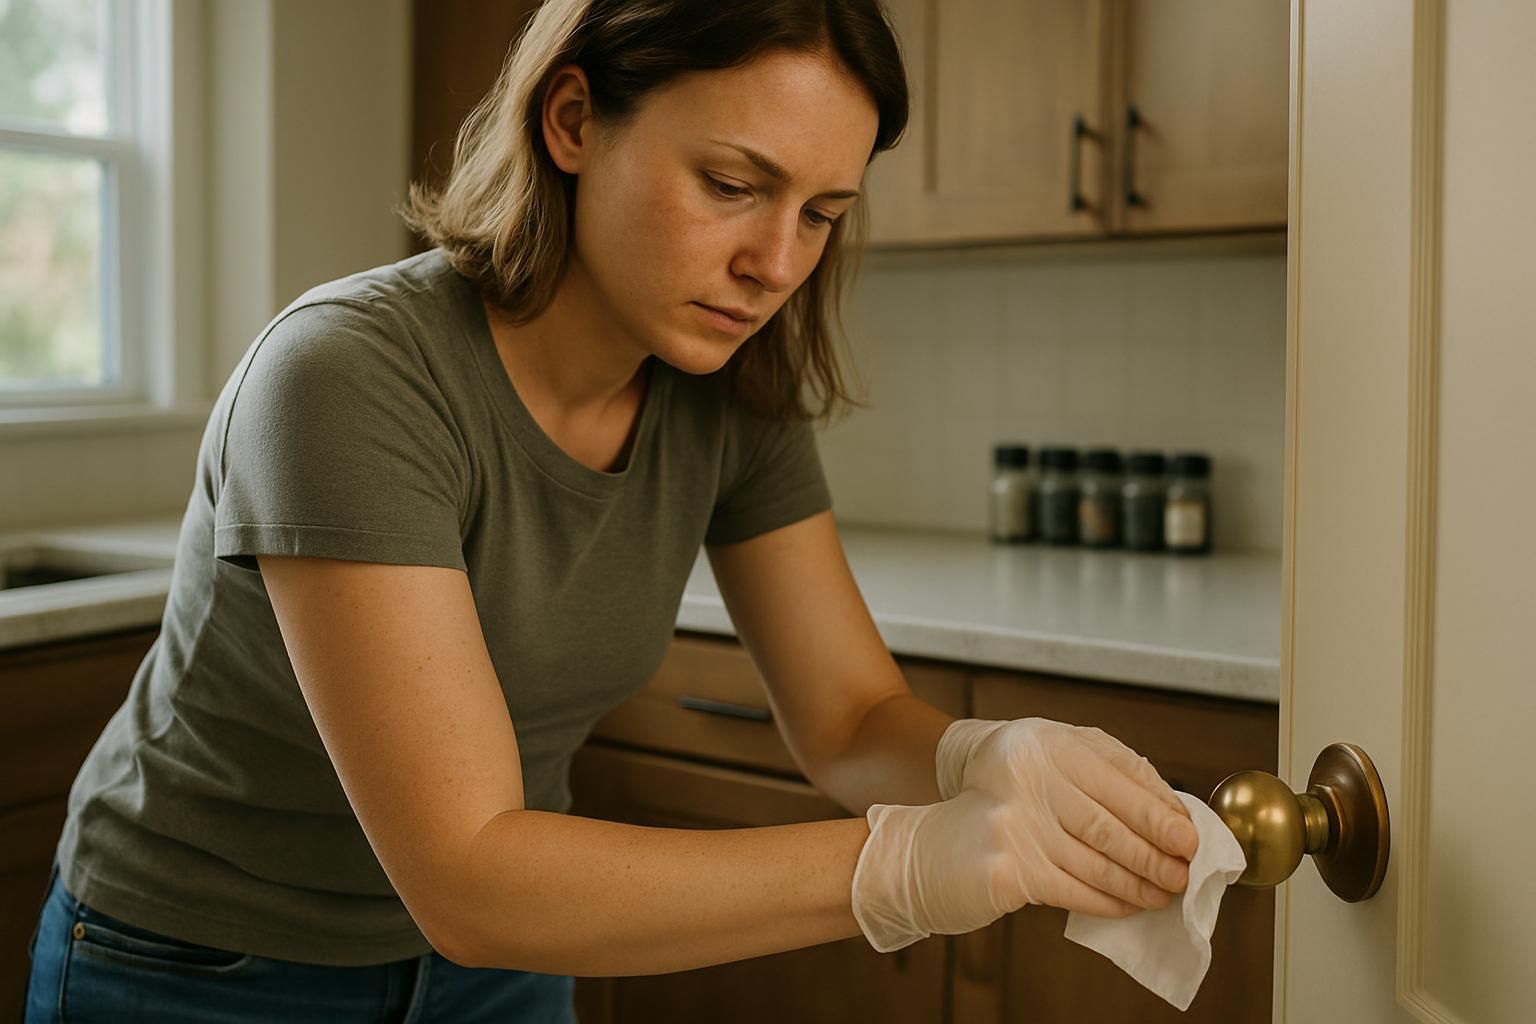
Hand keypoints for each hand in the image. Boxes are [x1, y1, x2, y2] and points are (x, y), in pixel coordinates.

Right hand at [939, 717, 1197, 908]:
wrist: (922, 848)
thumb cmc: (996, 808)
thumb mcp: (1040, 770)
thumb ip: (1095, 777)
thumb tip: (1168, 812)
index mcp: (1044, 742)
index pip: (1119, 776)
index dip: (1160, 810)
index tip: (1189, 835)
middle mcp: (1026, 774)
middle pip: (1110, 821)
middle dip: (1155, 851)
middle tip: (1183, 871)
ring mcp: (1013, 821)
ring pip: (1096, 858)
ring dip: (1137, 881)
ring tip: (1162, 892)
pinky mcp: (1005, 867)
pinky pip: (1073, 888)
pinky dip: (1107, 900)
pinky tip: (1127, 904)